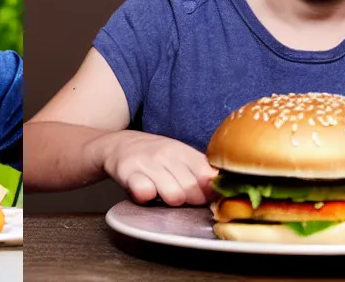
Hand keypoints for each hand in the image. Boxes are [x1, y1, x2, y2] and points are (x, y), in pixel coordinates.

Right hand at [94, 129, 217, 206]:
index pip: (208, 177)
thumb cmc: (155, 156)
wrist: (117, 144)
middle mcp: (166, 153)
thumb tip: (227, 190)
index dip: (209, 193)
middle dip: (189, 200)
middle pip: (193, 191)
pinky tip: (145, 190)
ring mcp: (147, 162)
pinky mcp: (128, 171)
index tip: (203, 197)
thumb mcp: (180, 156)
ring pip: (174, 195)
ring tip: (161, 193)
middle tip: (179, 195)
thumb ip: (202, 171)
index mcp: (182, 151)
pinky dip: (147, 196)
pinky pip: (145, 192)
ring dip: (169, 200)